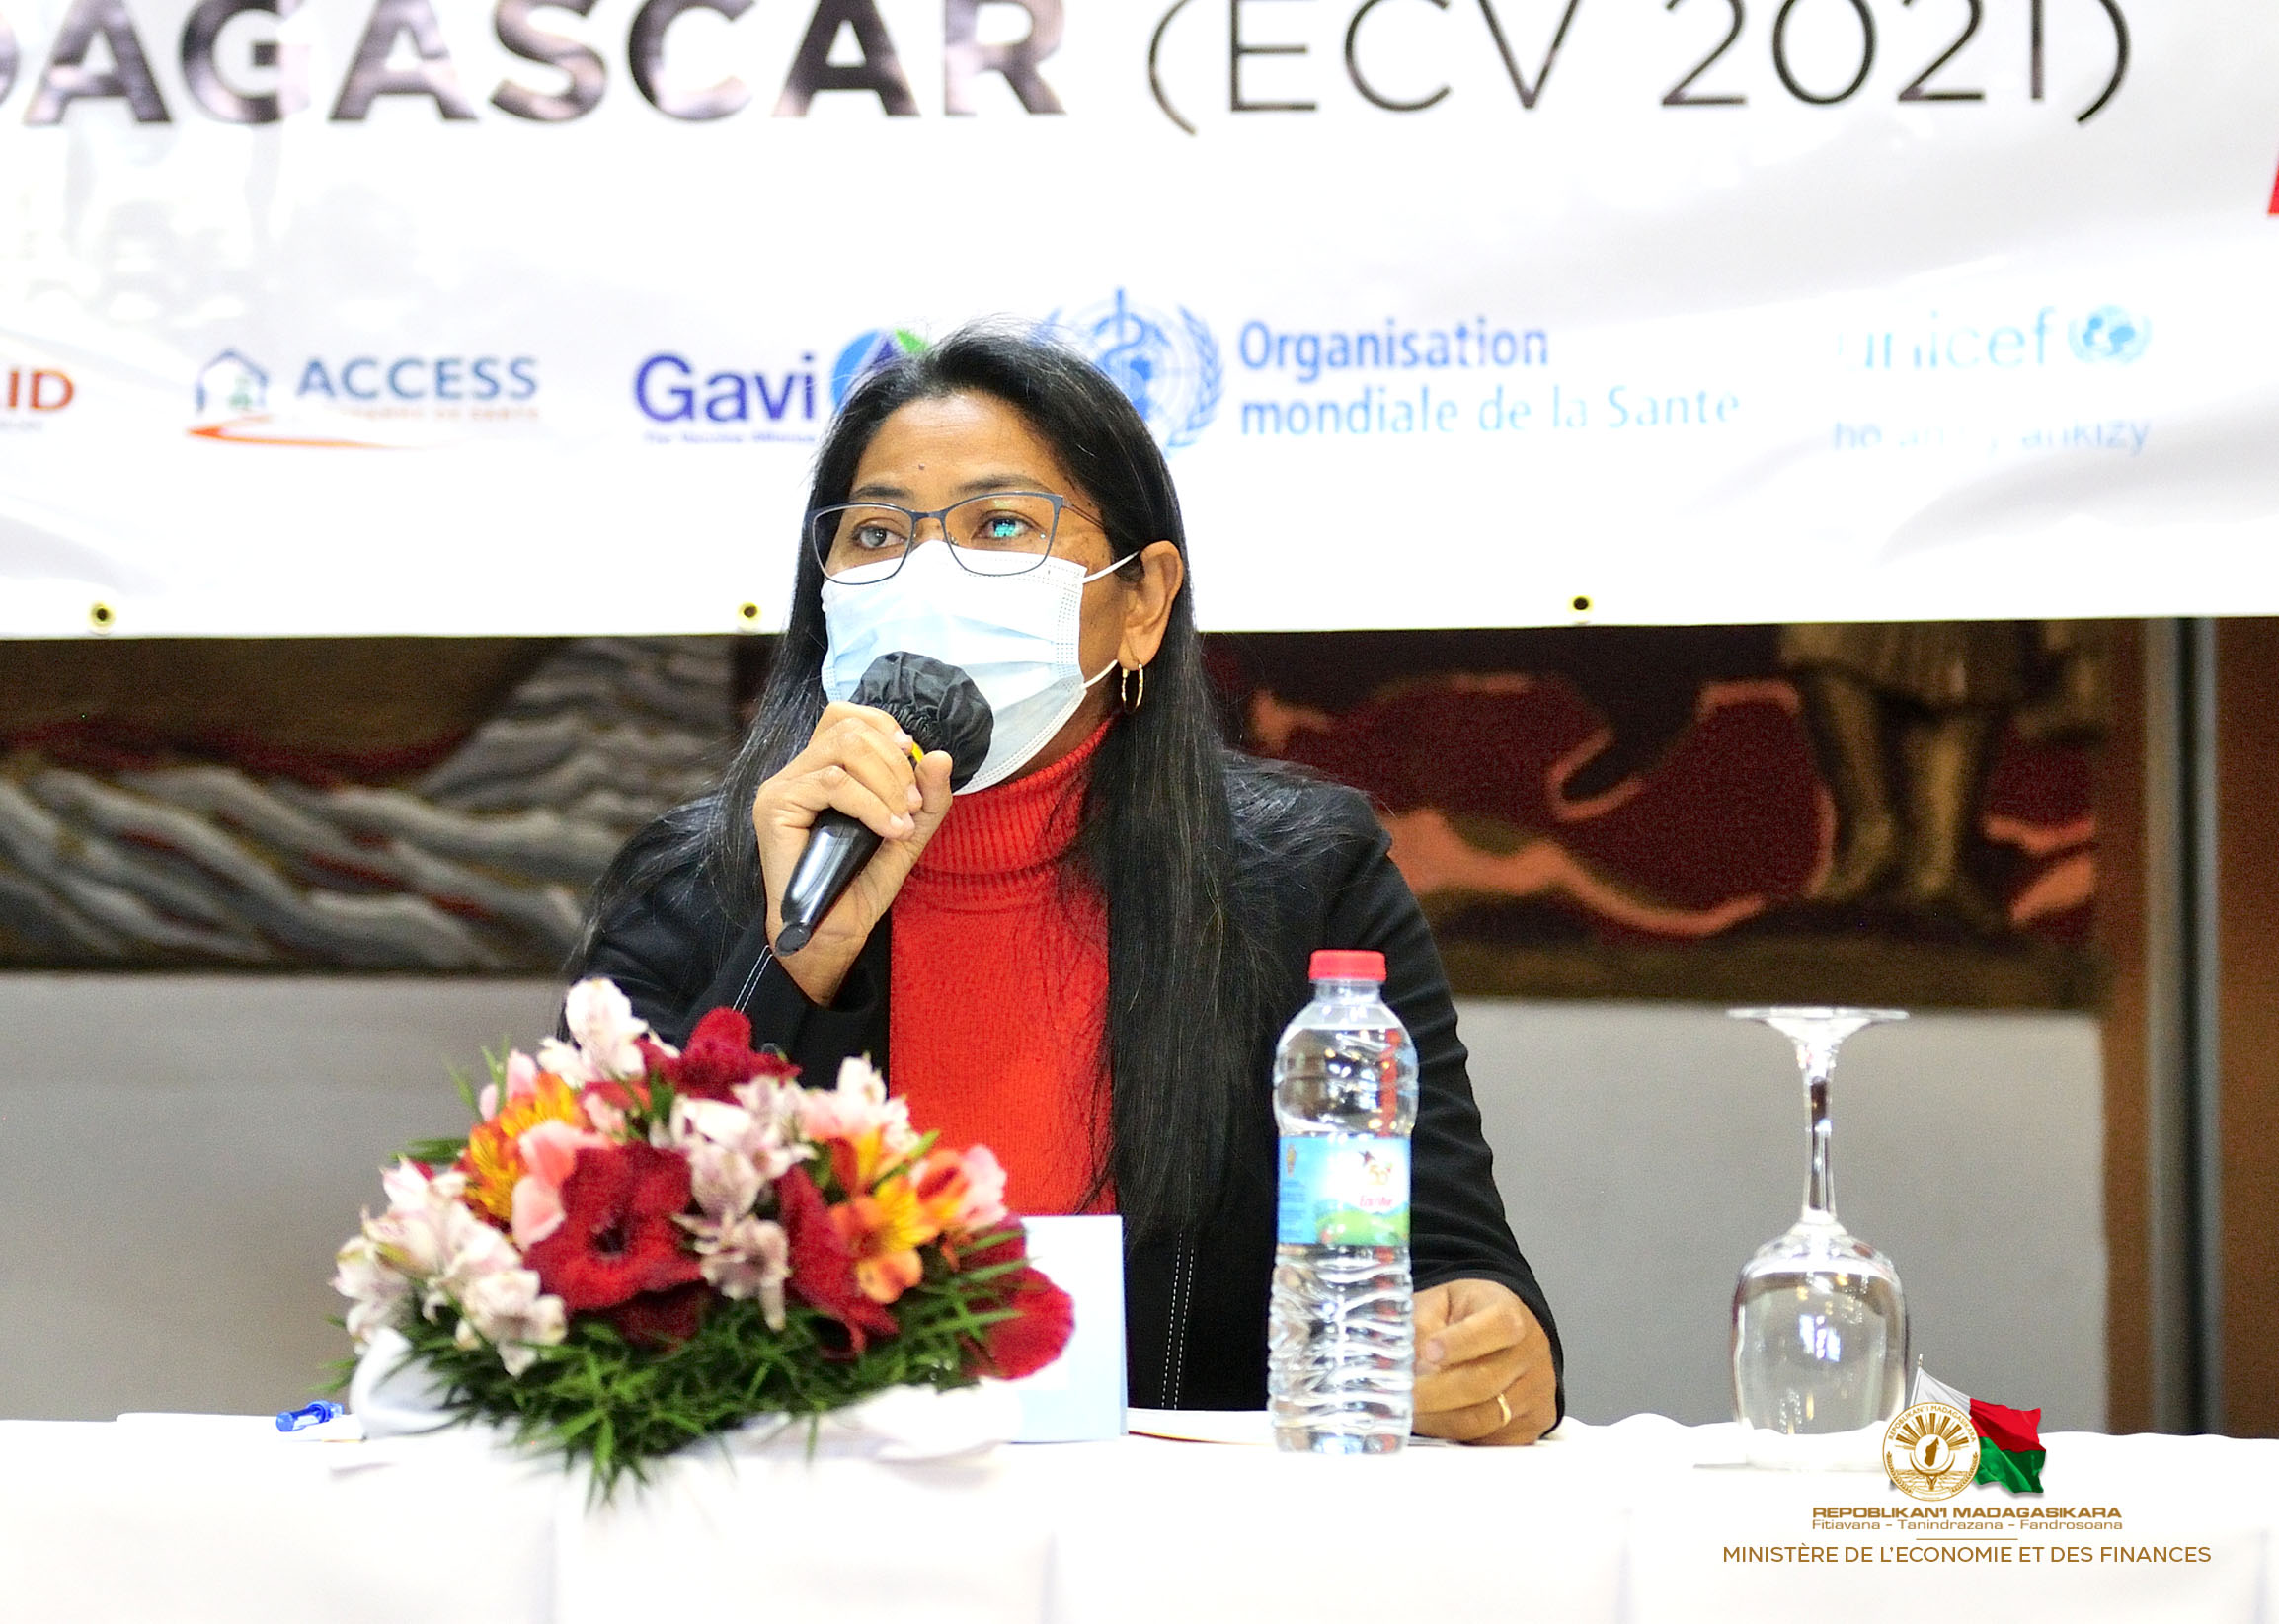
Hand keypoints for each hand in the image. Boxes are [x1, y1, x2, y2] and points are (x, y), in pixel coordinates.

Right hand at [752, 702, 953, 1003]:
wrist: (834, 930)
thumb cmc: (862, 882)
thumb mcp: (908, 831)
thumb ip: (928, 796)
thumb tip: (940, 755)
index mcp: (821, 768)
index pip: (845, 714)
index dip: (884, 726)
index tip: (912, 757)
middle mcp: (798, 771)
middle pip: (849, 727)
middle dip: (894, 763)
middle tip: (913, 805)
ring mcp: (783, 786)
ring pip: (843, 749)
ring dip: (887, 783)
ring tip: (902, 821)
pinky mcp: (775, 806)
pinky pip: (832, 782)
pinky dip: (871, 804)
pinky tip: (888, 829)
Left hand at [1413, 1278, 1556, 1444]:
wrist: (1504, 1333)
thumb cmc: (1467, 1316)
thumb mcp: (1440, 1303)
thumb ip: (1420, 1325)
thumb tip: (1396, 1359)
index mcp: (1510, 1313)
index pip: (1497, 1326)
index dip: (1461, 1342)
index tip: (1427, 1351)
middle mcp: (1531, 1352)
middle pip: (1484, 1382)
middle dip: (1435, 1393)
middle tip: (1402, 1396)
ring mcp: (1535, 1392)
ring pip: (1485, 1419)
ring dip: (1440, 1419)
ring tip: (1411, 1411)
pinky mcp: (1532, 1424)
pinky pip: (1491, 1441)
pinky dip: (1457, 1436)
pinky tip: (1435, 1422)